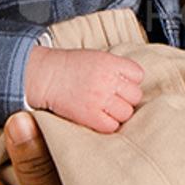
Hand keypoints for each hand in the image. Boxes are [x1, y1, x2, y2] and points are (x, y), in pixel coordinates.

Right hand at [25, 46, 144, 132]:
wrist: (46, 76)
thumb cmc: (69, 67)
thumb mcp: (97, 57)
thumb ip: (116, 68)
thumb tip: (132, 83)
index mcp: (110, 63)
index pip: (138, 75)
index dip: (131, 81)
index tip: (122, 84)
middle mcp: (108, 80)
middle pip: (135, 96)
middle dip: (126, 98)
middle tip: (114, 99)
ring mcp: (100, 99)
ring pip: (126, 113)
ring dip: (119, 113)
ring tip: (106, 109)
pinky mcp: (91, 116)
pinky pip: (112, 126)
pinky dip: (108, 124)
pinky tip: (99, 117)